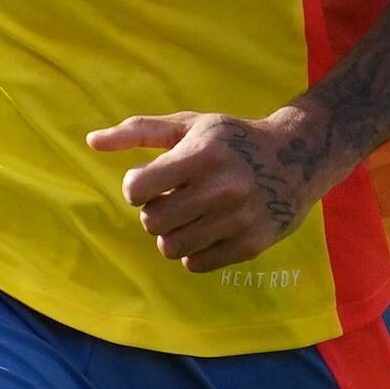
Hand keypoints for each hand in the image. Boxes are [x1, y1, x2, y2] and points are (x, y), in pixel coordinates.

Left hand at [91, 105, 337, 271]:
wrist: (299, 157)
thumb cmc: (232, 139)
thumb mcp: (189, 125)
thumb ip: (138, 131)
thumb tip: (90, 141)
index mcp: (202, 155)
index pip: (136, 189)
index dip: (137, 187)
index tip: (153, 181)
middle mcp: (222, 188)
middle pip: (152, 222)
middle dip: (156, 211)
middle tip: (175, 199)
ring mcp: (239, 220)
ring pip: (171, 247)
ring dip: (173, 234)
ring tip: (191, 216)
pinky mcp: (252, 244)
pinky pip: (196, 264)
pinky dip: (195, 251)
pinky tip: (210, 230)